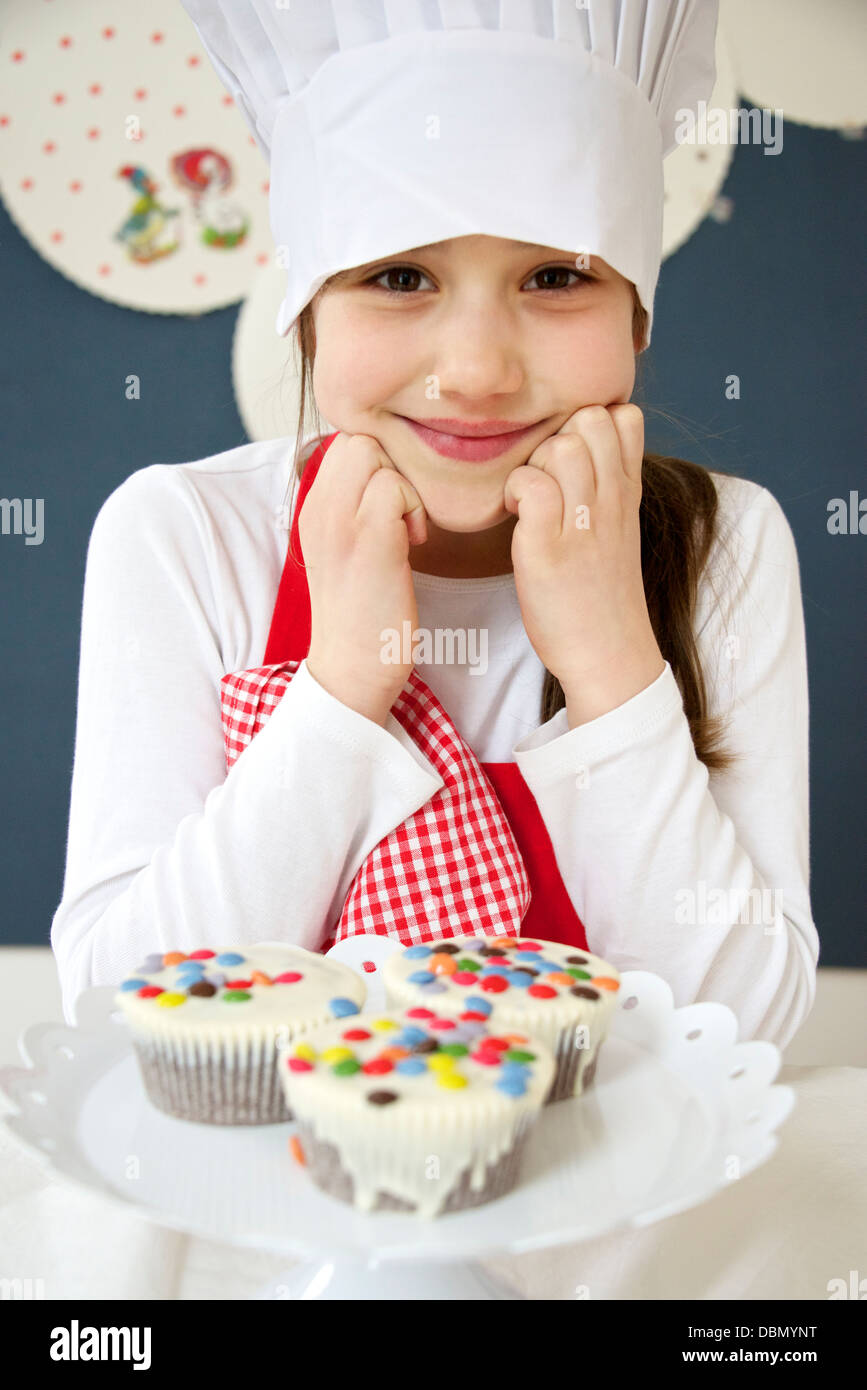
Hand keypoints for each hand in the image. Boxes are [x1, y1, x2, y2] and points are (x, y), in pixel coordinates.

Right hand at [300, 432, 427, 723]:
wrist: (352, 668)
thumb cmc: (363, 613)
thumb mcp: (346, 549)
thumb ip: (356, 507)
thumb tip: (390, 474)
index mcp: (311, 509)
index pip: (343, 442)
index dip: (377, 462)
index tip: (390, 505)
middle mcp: (316, 508)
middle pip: (358, 439)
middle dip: (390, 466)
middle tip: (400, 515)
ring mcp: (338, 521)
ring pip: (374, 454)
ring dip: (403, 488)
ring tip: (406, 532)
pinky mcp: (367, 538)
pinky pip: (394, 486)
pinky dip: (414, 508)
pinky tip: (414, 544)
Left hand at [503, 404, 664, 720]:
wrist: (609, 655)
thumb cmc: (603, 594)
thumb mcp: (620, 529)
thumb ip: (607, 486)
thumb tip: (578, 448)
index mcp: (629, 492)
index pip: (623, 416)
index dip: (588, 425)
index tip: (571, 462)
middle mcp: (612, 501)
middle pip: (589, 419)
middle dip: (557, 438)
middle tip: (544, 480)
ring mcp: (582, 523)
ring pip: (560, 447)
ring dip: (532, 465)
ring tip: (528, 501)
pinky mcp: (548, 548)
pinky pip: (530, 486)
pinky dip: (514, 492)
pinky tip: (515, 518)